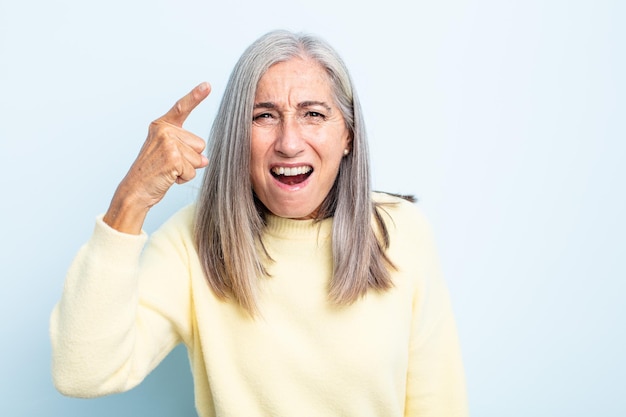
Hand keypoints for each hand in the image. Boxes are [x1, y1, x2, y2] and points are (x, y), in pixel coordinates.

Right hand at [103, 82, 210, 233]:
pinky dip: (184, 178)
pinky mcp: (172, 158)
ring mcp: (167, 143)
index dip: (196, 96)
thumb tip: (204, 160)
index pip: (182, 108)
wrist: (135, 190)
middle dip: (190, 159)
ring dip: (187, 170)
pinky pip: (192, 171)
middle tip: (168, 164)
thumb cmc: (154, 172)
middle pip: (200, 144)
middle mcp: (164, 130)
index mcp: (162, 125)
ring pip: (198, 159)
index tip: (208, 84)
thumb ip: (189, 150)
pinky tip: (168, 177)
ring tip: (167, 171)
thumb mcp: (170, 154)